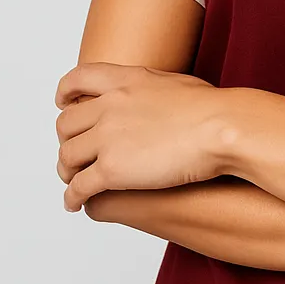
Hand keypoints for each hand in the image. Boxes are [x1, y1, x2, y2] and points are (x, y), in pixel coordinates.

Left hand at [54, 63, 225, 211]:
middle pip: (66, 124)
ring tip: (73, 183)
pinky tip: (74, 204)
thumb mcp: (175, 83)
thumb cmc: (212, 109)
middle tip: (74, 154)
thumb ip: (153, 89)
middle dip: (66, 140)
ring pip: (67, 157)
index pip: (77, 79)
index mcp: (124, 81)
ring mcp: (106, 138)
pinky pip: (79, 187)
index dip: (65, 93)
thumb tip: (159, 96)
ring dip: (66, 172)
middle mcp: (108, 106)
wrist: (220, 127)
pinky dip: (72, 197)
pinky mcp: (111, 169)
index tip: (63, 104)